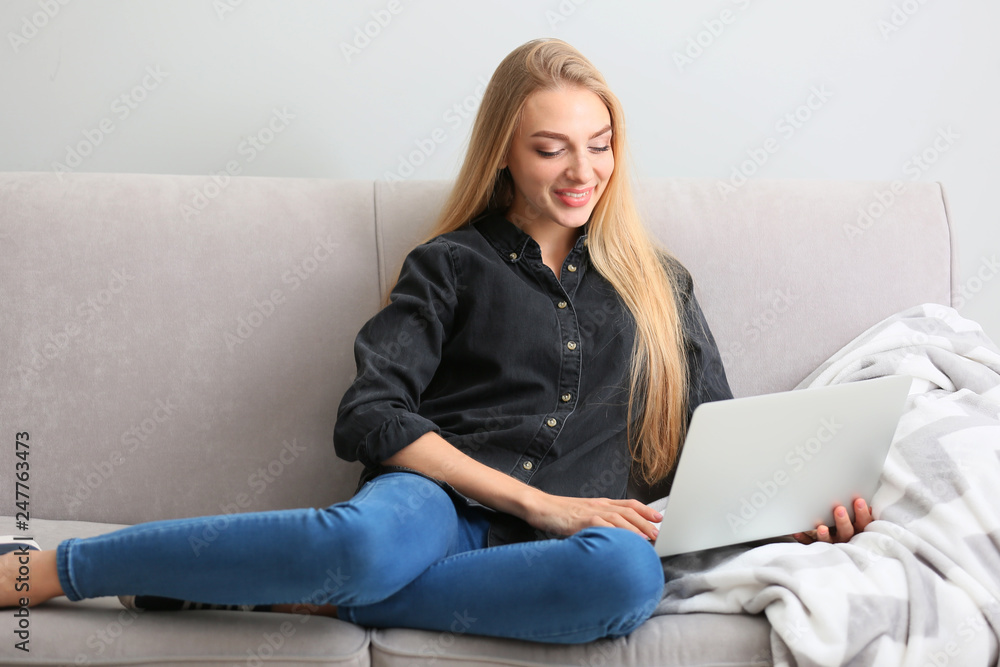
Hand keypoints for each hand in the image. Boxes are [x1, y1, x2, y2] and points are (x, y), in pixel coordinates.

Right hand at [522, 492, 661, 540]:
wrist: (539, 506)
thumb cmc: (558, 514)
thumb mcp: (582, 517)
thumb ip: (597, 524)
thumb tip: (613, 537)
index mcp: (599, 504)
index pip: (628, 504)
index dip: (645, 510)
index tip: (658, 518)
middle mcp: (598, 505)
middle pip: (627, 511)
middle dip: (645, 521)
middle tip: (658, 533)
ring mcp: (589, 511)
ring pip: (618, 517)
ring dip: (635, 528)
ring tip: (647, 538)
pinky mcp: (580, 520)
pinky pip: (600, 525)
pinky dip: (614, 532)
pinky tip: (622, 540)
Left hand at [792, 497, 873, 544]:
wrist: (841, 550)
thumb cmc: (849, 525)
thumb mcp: (858, 519)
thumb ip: (859, 510)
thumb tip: (861, 496)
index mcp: (858, 531)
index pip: (863, 523)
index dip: (862, 513)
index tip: (858, 500)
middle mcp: (846, 539)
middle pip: (847, 532)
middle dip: (843, 521)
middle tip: (839, 509)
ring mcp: (833, 545)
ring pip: (830, 542)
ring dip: (825, 535)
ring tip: (821, 528)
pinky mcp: (820, 548)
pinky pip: (811, 544)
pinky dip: (804, 538)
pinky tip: (798, 532)